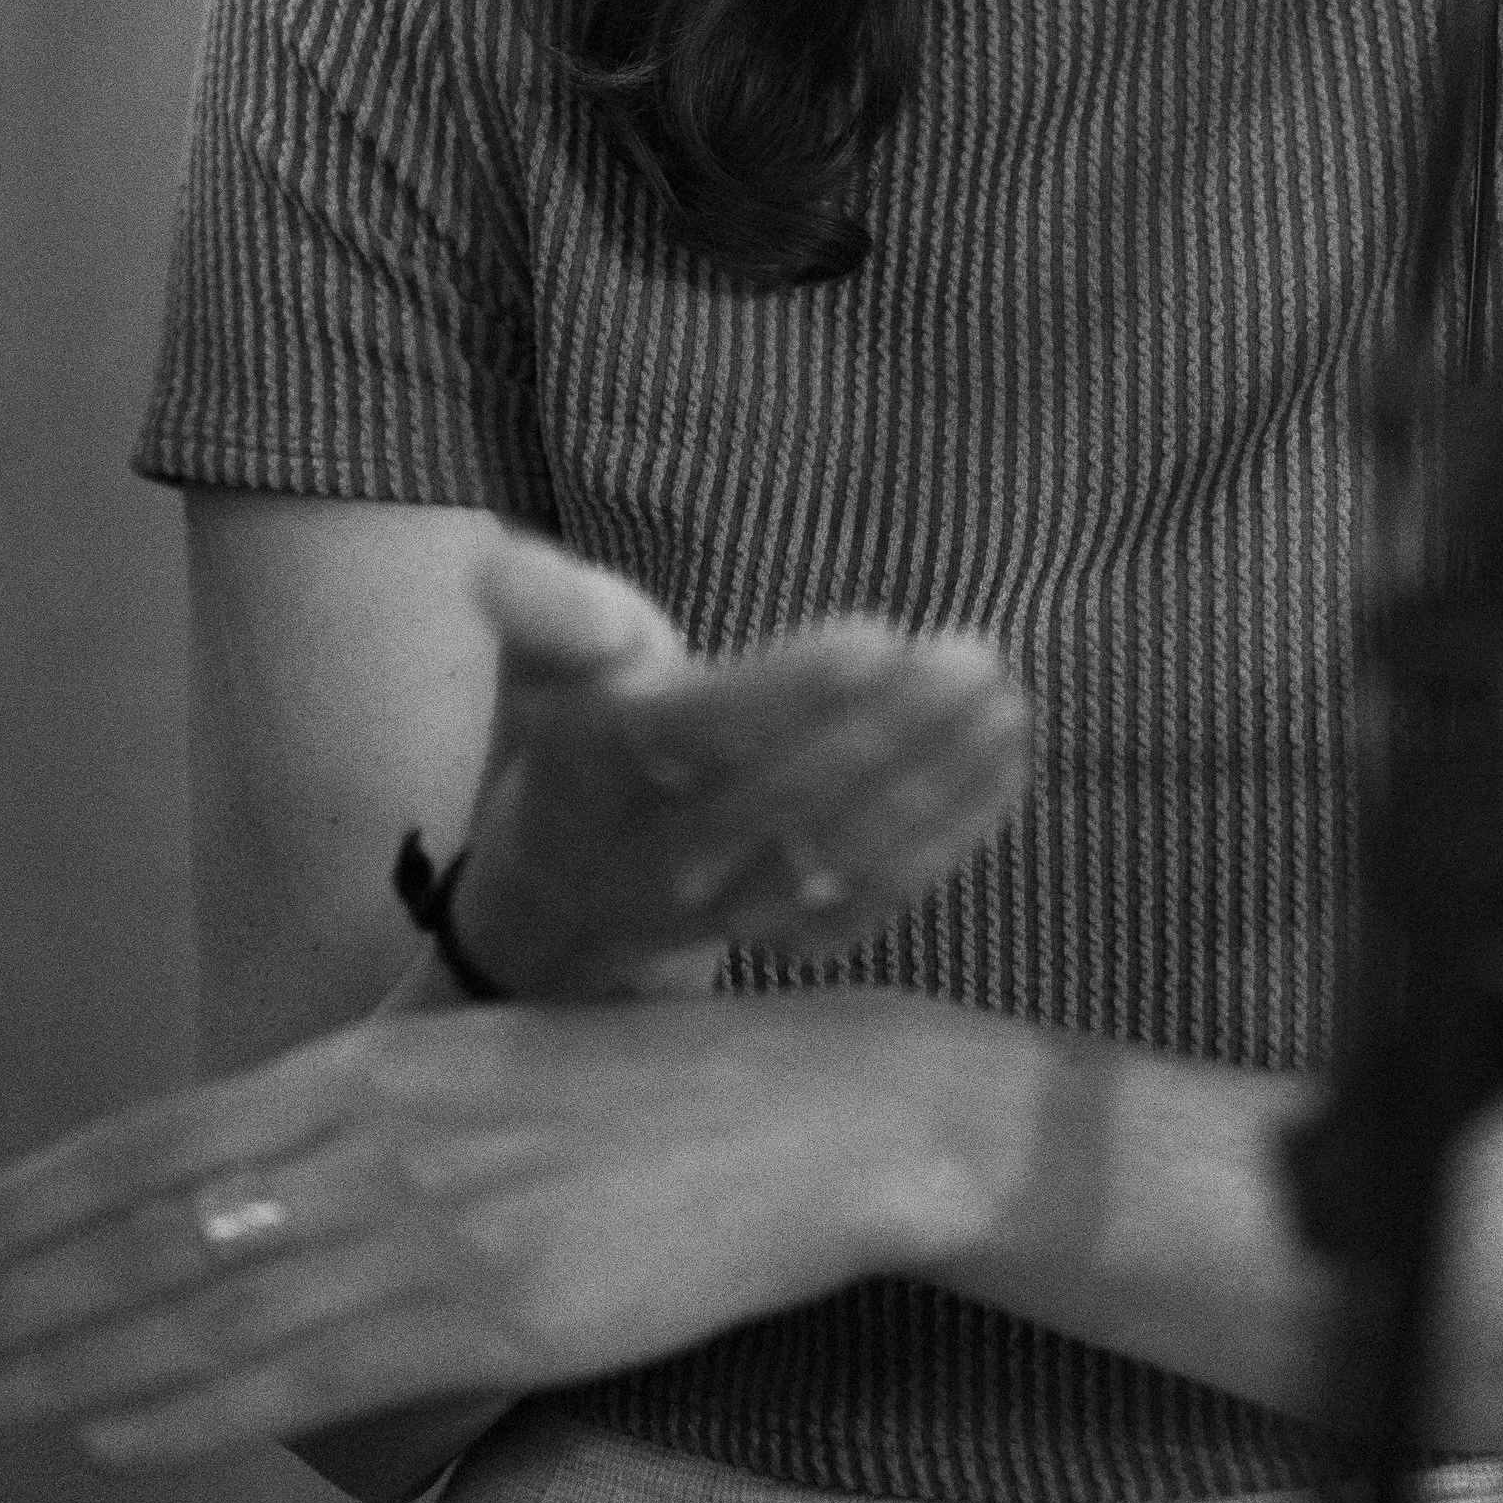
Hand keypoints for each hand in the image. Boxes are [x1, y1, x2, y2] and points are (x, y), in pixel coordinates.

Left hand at [0, 990, 915, 1467]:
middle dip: (32, 1281)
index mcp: (391, 1059)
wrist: (823, 1112)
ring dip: (77, 1353)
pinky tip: (111, 1426)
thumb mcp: (506, 1063)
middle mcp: (391, 1131)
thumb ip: (385, 1112)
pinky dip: (193, 1402)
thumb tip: (268, 1171)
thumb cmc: (671, 1091)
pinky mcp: (498, 1312)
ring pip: (212, 1297)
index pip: (170, 1132)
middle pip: (163, 1216)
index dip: (49, 1192)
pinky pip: (308, 1367)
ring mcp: (440, 1222)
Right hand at [445, 533, 1030, 997]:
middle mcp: (664, 857)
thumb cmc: (577, 741)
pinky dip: (947, 837)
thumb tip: (498, 561)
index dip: (785, 691)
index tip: (875, 632)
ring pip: (841, 855)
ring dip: (934, 782)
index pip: (697, 735)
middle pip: (786, 798)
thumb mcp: (550, 664)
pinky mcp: (788, 941)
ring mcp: (732, 913)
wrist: (560, 904)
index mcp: (600, 770)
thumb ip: (548, 612)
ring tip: (1003, 700)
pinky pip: (875, 899)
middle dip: (889, 728)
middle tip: (972, 654)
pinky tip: (1004, 763)